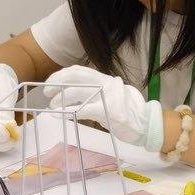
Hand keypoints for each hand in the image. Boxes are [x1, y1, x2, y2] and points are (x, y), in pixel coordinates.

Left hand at [44, 65, 162, 151]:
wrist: (147, 124)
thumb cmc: (128, 112)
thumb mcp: (112, 96)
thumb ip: (95, 93)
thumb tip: (71, 96)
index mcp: (105, 79)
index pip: (79, 71)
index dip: (61, 75)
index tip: (51, 83)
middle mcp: (105, 84)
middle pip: (75, 76)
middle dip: (57, 82)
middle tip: (47, 92)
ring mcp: (107, 96)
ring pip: (76, 91)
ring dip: (60, 99)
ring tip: (54, 106)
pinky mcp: (107, 111)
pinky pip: (82, 109)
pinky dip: (67, 112)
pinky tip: (60, 115)